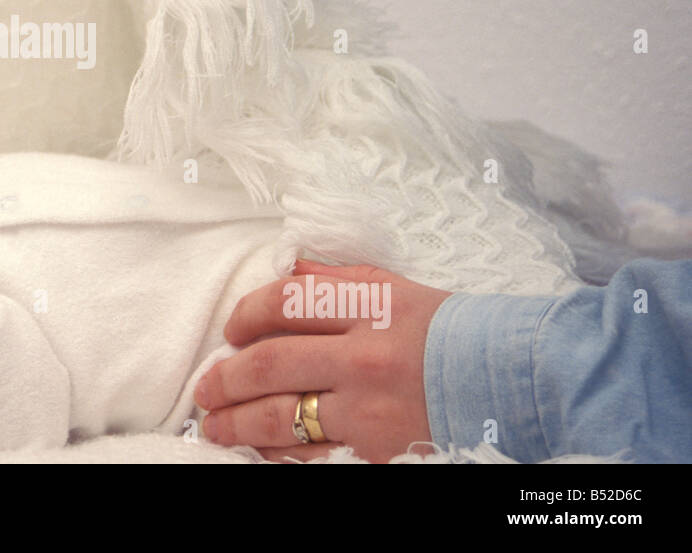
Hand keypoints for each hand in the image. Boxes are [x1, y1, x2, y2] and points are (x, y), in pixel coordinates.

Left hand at [194, 259, 452, 461]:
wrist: (514, 385)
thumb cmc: (454, 333)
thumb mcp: (398, 289)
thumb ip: (338, 279)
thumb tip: (288, 266)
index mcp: (368, 306)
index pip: (284, 303)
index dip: (245, 316)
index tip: (231, 330)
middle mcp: (362, 357)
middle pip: (269, 364)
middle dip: (225, 379)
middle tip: (205, 388)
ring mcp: (367, 410)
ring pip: (280, 417)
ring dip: (236, 423)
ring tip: (213, 425)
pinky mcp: (376, 451)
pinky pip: (309, 455)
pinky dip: (275, 452)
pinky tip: (258, 449)